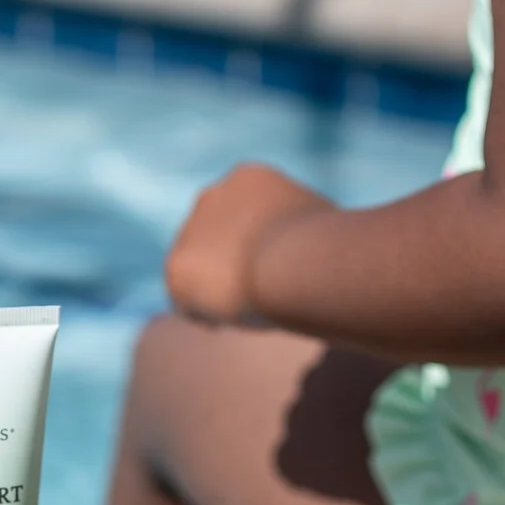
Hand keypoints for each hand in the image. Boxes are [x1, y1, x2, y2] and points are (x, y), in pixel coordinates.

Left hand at [166, 164, 330, 325]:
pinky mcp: (176, 266)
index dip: (255, 244)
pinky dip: (205, 315)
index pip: (243, 212)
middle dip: (229, 265)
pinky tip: (225, 324)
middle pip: (216, 238)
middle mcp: (213, 195)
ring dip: (216, 292)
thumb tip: (320, 250)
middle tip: (253, 296)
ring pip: (198, 269)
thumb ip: (307, 234)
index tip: (270, 270)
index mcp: (249, 179)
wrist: (293, 262)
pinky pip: (185, 299)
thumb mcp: (327, 229)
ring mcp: (190, 229)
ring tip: (244, 313)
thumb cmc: (327, 248)